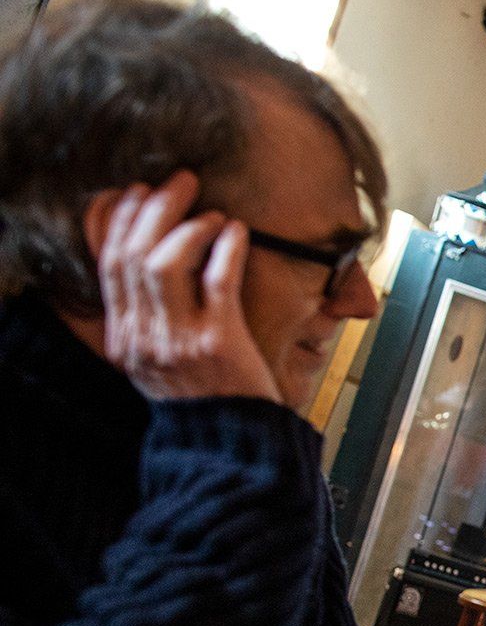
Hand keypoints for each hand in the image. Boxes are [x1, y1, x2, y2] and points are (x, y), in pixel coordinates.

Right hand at [90, 171, 278, 404]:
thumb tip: (151, 261)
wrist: (232, 443)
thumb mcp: (157, 361)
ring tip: (211, 213)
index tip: (139, 192)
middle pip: (134, 255)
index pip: (110, 264)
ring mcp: (179, 340)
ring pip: (165, 263)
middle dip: (155, 209)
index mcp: (124, 338)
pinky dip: (225, 249)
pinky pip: (217, 281)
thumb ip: (148, 319)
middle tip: (180, 182)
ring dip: (188, 227)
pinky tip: (236, 232)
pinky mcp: (219, 343)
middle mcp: (144, 338)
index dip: (123, 220)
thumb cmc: (205, 397)